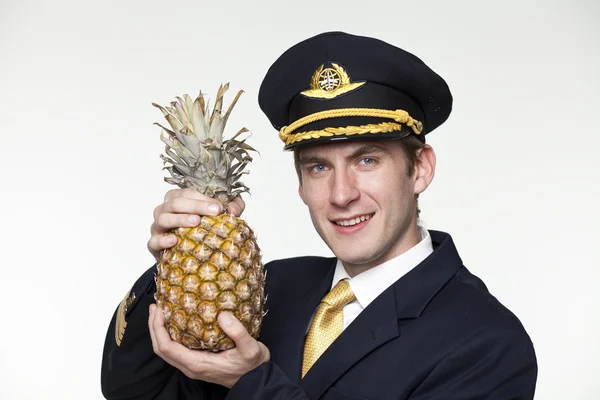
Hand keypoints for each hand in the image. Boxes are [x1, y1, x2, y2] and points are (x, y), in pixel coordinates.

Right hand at [147, 188, 245, 261]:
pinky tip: (174, 241)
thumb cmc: (202, 229)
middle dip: (196, 205)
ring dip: (180, 219)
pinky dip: (163, 240)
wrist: (187, 256)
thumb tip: (234, 210)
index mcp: (177, 199)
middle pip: (175, 202)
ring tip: (196, 222)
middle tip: (214, 212)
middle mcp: (164, 210)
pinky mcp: (153, 245)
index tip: (219, 207)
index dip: (203, 198)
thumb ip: (232, 207)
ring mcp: (157, 227)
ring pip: (163, 218)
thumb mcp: (220, 215)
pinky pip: (154, 241)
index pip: (187, 193)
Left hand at [148, 304, 269, 387]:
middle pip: (160, 349)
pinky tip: (176, 322)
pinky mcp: (196, 362)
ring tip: (161, 312)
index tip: (159, 310)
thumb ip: (238, 333)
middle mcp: (190, 367)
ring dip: (160, 331)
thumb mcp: (251, 349)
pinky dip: (169, 335)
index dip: (158, 328)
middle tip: (155, 306)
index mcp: (197, 363)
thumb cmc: (252, 366)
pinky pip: (175, 350)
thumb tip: (223, 315)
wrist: (256, 380)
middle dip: (154, 327)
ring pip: (166, 350)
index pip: (166, 347)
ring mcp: (192, 366)